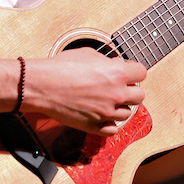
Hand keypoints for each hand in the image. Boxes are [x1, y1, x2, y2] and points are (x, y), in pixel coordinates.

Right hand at [23, 47, 147, 136]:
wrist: (41, 85)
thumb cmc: (60, 67)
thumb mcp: (87, 54)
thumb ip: (107, 61)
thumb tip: (117, 65)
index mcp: (117, 73)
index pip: (141, 73)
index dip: (133, 72)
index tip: (127, 72)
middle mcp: (116, 94)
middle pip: (139, 96)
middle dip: (130, 90)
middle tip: (118, 87)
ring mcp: (107, 112)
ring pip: (127, 113)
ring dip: (119, 106)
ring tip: (105, 100)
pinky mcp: (95, 126)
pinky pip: (113, 129)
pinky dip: (109, 123)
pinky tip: (101, 115)